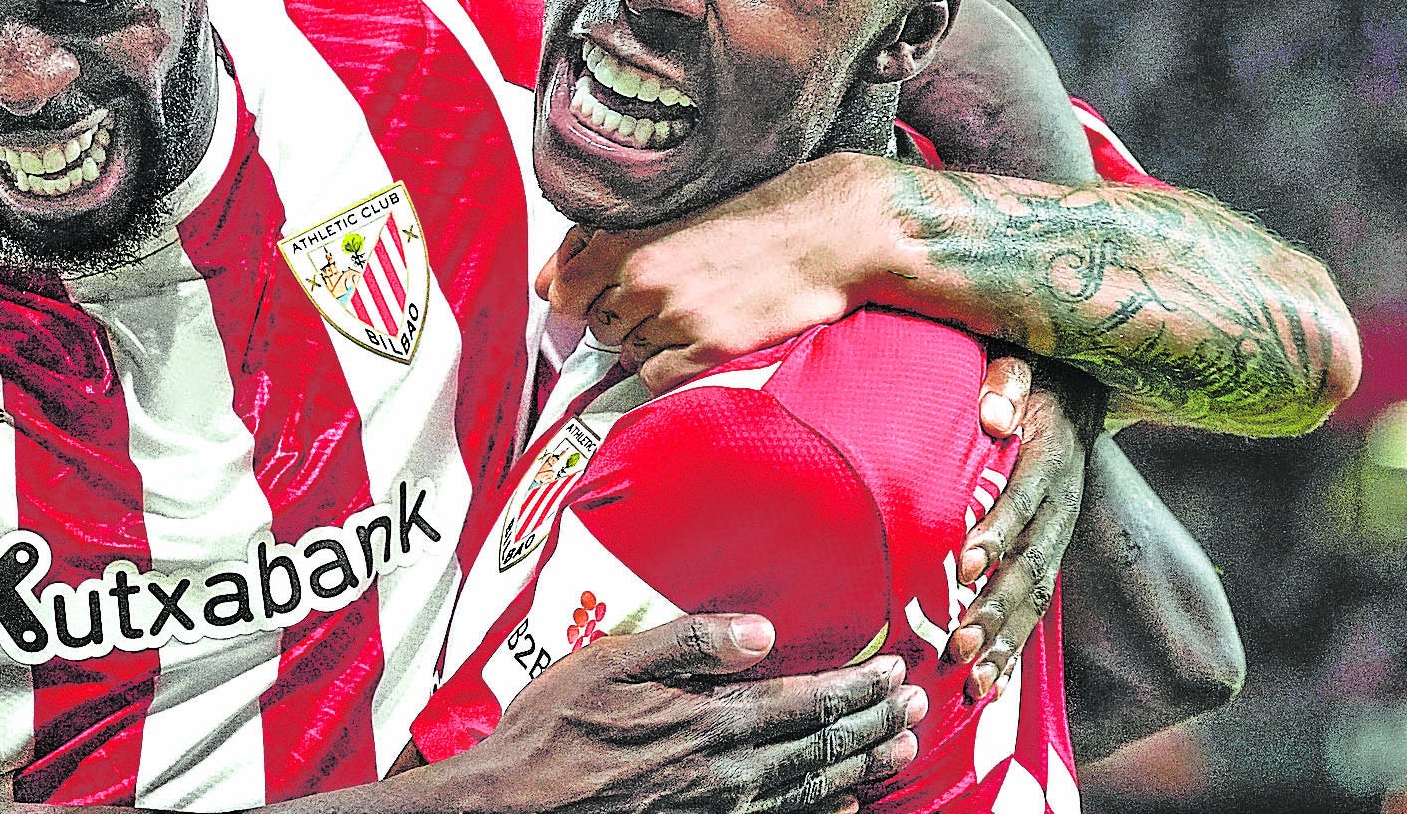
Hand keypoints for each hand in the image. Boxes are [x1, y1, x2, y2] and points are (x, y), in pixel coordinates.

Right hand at [472, 613, 924, 813]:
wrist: (515, 808)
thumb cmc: (551, 731)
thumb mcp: (608, 662)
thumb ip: (688, 643)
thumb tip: (759, 631)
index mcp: (708, 721)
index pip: (803, 701)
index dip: (854, 687)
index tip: (892, 671)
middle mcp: (725, 772)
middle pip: (818, 746)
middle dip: (871, 722)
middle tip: (913, 705)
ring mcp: (718, 811)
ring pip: (809, 788)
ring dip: (860, 766)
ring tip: (898, 748)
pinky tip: (843, 807)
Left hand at [537, 154, 893, 392]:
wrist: (826, 233)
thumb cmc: (757, 217)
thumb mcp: (672, 215)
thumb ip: (602, 246)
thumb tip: (547, 284)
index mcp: (630, 239)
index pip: (562, 291)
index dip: (576, 299)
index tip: (595, 297)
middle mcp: (645, 278)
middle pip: (596, 325)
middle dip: (620, 317)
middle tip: (664, 298)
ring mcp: (676, 315)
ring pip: (625, 352)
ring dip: (648, 341)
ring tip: (689, 313)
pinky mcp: (709, 348)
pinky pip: (655, 377)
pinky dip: (668, 367)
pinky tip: (696, 340)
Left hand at [947, 360, 1104, 699]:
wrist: (1073, 389)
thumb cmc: (1032, 375)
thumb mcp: (1023, 364)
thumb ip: (1008, 380)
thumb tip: (994, 413)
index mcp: (1051, 458)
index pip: (1024, 497)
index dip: (997, 530)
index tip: (963, 563)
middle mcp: (1061, 505)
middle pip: (1033, 562)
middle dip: (997, 608)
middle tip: (958, 646)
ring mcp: (1059, 534)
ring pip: (1038, 596)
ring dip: (1008, 641)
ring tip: (973, 683)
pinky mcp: (1049, 552)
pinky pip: (1038, 605)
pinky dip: (1015, 645)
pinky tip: (988, 685)